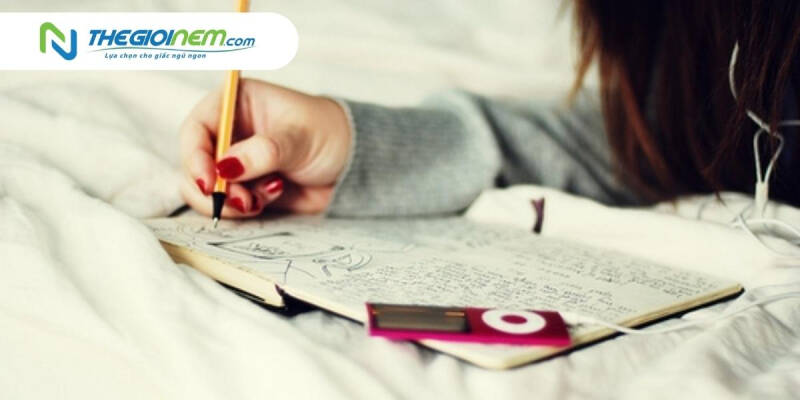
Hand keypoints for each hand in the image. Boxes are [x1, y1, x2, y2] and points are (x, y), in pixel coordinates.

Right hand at [180, 79, 350, 217]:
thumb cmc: (330, 135)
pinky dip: (243, 209)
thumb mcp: (299, 138)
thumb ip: (264, 151)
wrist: (354, 167)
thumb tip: (226, 166)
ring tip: (260, 200)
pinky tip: (273, 196)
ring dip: (230, 201)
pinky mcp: (245, 188)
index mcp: (237, 103)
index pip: (197, 128)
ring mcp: (236, 162)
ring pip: (207, 189)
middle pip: (195, 162)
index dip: (195, 156)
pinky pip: (227, 205)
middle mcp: (230, 131)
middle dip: (213, 186)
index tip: (209, 181)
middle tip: (241, 200)